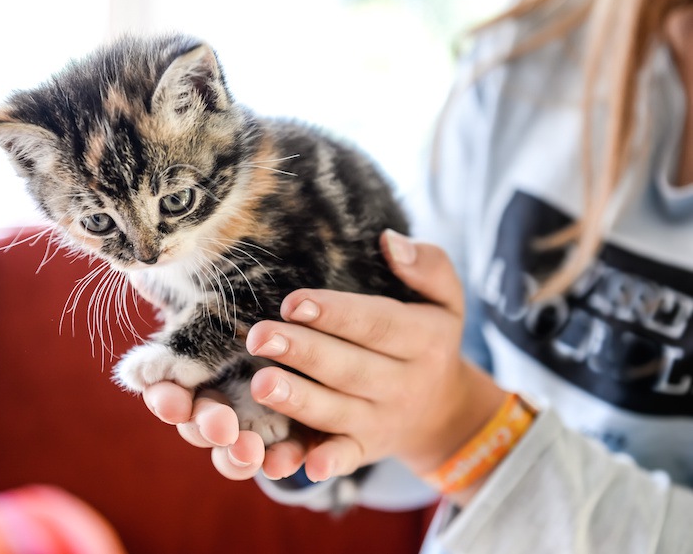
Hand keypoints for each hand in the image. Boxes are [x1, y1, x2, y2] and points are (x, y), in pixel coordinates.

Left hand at [143, 230, 505, 490]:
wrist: (445, 410)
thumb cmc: (429, 338)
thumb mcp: (445, 299)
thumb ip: (427, 266)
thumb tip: (389, 240)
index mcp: (423, 340)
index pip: (376, 324)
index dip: (335, 313)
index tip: (293, 301)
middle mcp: (403, 384)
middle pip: (349, 369)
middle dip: (303, 353)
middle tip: (258, 336)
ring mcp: (382, 421)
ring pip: (336, 412)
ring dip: (297, 400)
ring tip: (259, 384)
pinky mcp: (365, 449)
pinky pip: (345, 458)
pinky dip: (325, 463)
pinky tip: (299, 463)